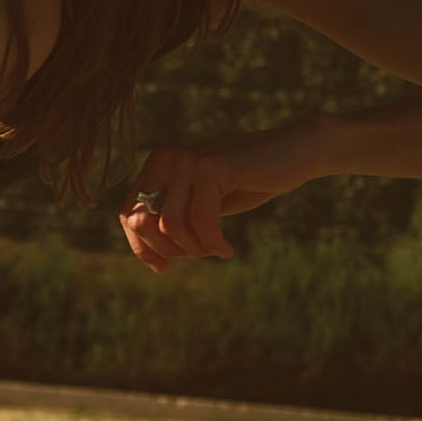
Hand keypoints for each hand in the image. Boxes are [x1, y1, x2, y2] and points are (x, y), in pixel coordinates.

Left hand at [121, 116, 327, 273]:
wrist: (293, 152)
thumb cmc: (247, 182)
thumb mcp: (201, 204)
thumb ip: (172, 222)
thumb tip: (151, 258)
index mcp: (157, 165)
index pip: (128, 214)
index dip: (141, 248)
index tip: (163, 268)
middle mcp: (166, 159)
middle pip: (143, 222)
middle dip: (168, 249)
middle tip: (199, 254)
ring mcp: (187, 160)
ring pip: (171, 225)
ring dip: (194, 248)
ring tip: (215, 249)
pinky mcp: (211, 167)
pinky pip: (200, 221)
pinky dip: (212, 243)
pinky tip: (226, 249)